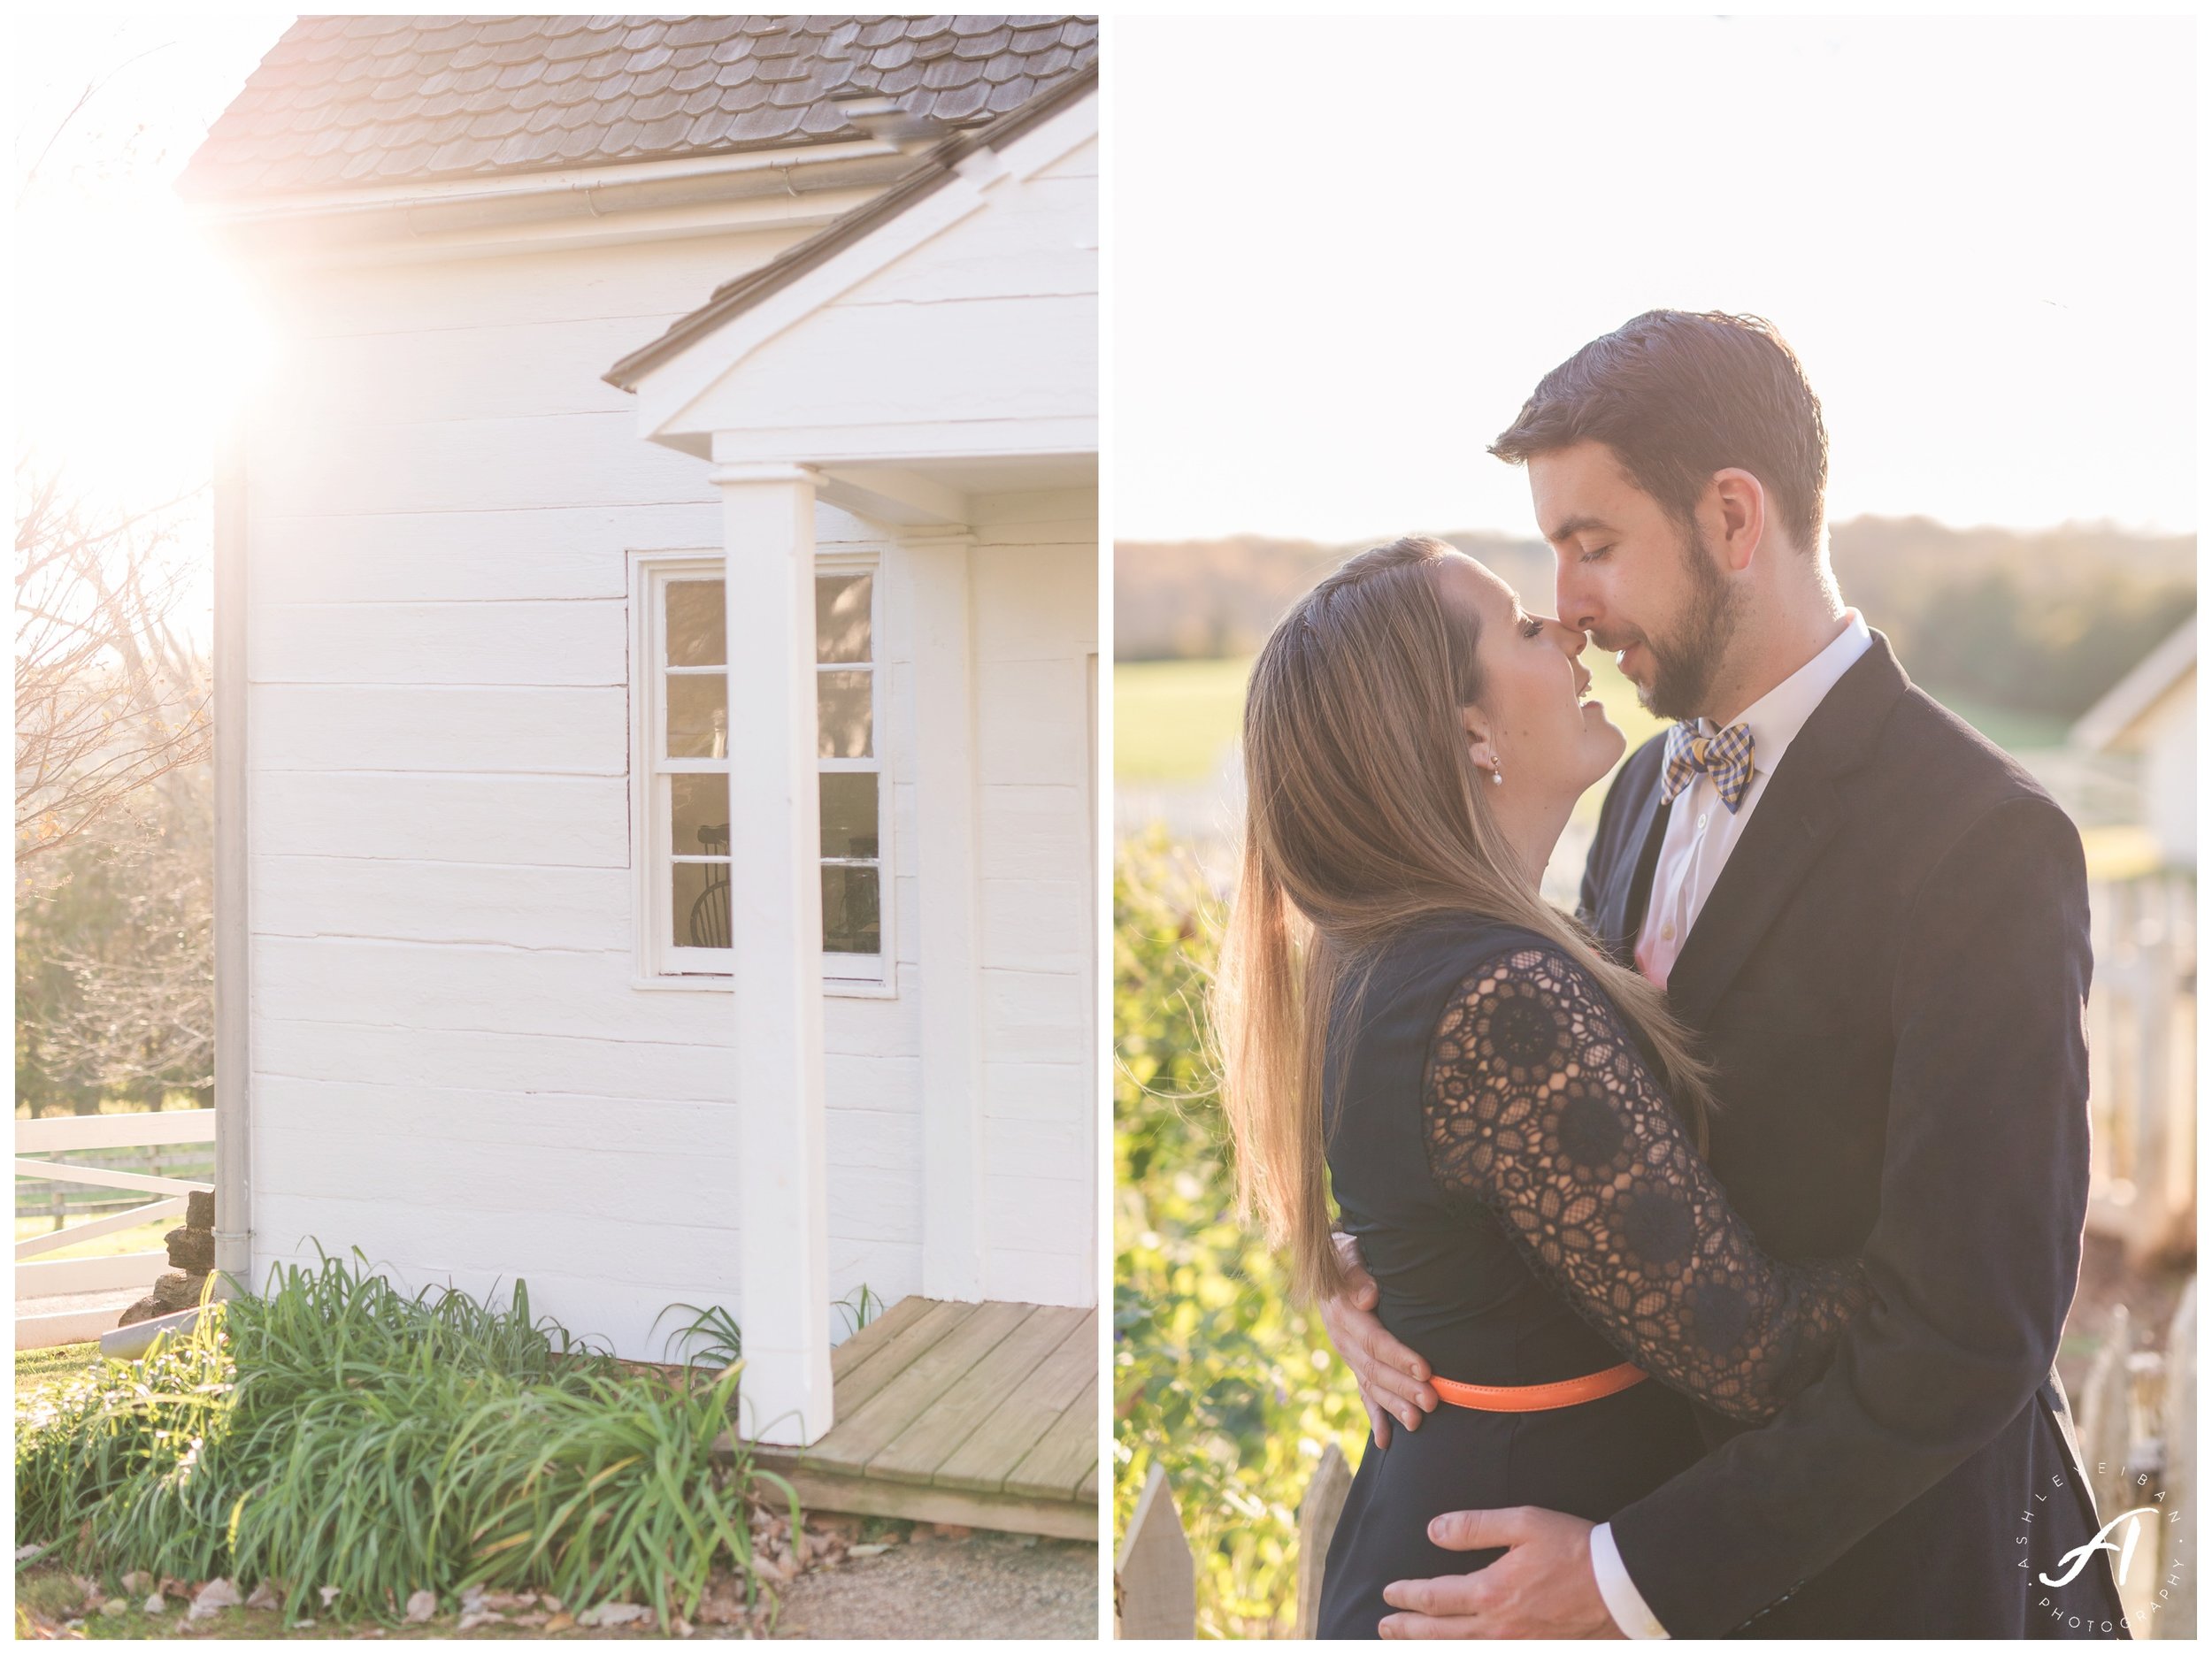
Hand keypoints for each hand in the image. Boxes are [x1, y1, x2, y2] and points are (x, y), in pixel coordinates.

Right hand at [1318, 1232, 1436, 1446]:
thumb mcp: (1348, 1252)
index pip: (1375, 1340)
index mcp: (1344, 1314)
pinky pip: (1363, 1394)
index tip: (1425, 1369)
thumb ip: (1356, 1273)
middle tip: (1432, 1402)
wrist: (1330, 1262)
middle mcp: (1343, 1339)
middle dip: (1404, 1388)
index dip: (1399, 1357)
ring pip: (1371, 1386)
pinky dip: (1375, 1418)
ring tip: (1417, 1424)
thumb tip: (1368, 1297)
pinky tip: (1386, 1442)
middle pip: (1375, 1369)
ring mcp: (1347, 1355)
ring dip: (1394, 1406)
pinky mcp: (1353, 1364)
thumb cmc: (1349, 1253)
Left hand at [1378, 1507, 1622, 1638]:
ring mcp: (1517, 1645)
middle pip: (1440, 1632)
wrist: (1622, 1587)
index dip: (1407, 1596)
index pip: (1434, 1598)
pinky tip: (1459, 1650)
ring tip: (1408, 1645)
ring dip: (1429, 1647)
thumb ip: (1474, 1527)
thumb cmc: (1574, 1548)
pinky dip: (1465, 1654)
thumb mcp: (1523, 1523)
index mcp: (1491, 1591)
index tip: (1388, 1594)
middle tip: (1383, 1627)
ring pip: (1462, 1651)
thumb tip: (1433, 1531)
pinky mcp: (1536, 1651)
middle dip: (1407, 1630)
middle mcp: (1499, 1626)